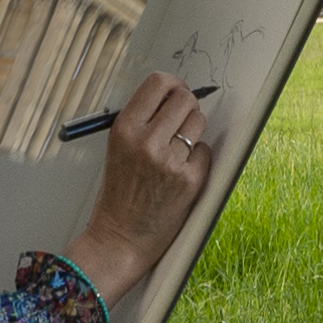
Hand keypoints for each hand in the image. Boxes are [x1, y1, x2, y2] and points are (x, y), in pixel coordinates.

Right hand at [63, 68, 219, 318]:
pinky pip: (204, 151)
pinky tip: (180, 173)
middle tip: (180, 120)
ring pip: (198, 122)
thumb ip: (143, 122)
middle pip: (185, 99)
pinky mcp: (190, 180)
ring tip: (176, 150)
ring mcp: (170, 161)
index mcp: (125, 129)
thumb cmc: (119, 194)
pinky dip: (196, 159)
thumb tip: (174, 96)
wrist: (119, 239)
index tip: (176, 92)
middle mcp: (147, 141)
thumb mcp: (118, 149)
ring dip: (192, 131)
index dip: (173, 84)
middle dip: (187, 106)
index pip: (158, 83)